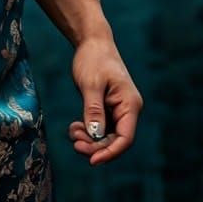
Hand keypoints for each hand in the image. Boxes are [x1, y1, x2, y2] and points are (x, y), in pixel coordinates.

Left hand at [67, 34, 142, 164]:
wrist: (92, 41)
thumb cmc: (93, 58)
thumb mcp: (91, 84)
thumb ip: (93, 110)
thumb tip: (95, 136)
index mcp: (130, 104)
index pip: (125, 138)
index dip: (110, 152)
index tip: (92, 160)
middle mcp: (127, 109)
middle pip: (115, 140)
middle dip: (95, 146)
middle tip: (75, 144)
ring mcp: (118, 109)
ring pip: (106, 136)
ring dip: (90, 139)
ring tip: (73, 132)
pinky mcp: (108, 108)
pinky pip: (100, 127)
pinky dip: (88, 130)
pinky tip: (75, 128)